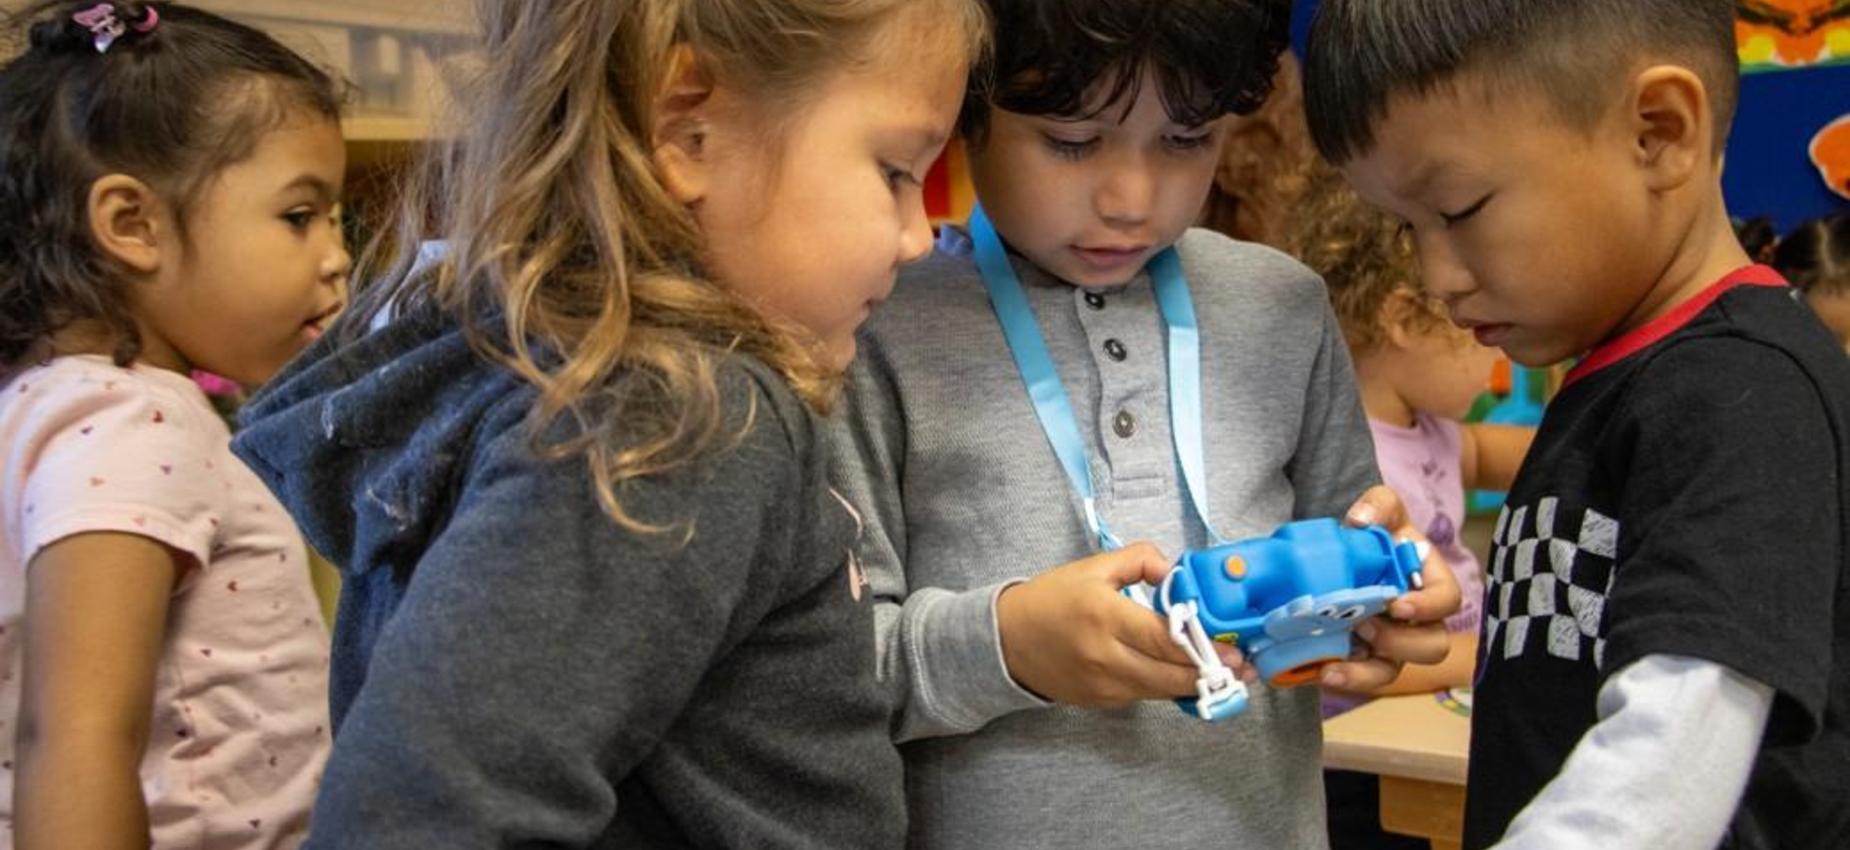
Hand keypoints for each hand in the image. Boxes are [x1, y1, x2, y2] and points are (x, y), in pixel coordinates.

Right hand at [997, 542, 1251, 707]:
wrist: (1006, 641)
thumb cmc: (1051, 599)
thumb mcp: (1093, 567)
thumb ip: (1140, 560)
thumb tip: (1176, 574)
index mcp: (1105, 616)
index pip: (1165, 639)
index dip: (1203, 648)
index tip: (1233, 651)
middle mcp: (1105, 656)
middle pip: (1170, 675)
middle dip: (1210, 674)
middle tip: (1241, 669)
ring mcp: (1103, 685)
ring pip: (1161, 692)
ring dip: (1192, 685)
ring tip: (1221, 675)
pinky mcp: (1101, 702)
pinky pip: (1143, 695)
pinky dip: (1163, 686)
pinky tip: (1178, 676)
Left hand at [1321, 486, 1463, 691]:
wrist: (1344, 553)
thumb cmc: (1375, 533)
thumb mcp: (1380, 509)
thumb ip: (1378, 506)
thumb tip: (1360, 521)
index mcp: (1429, 584)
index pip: (1447, 601)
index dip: (1428, 608)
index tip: (1397, 605)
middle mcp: (1416, 621)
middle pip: (1431, 647)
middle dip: (1400, 643)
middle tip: (1365, 626)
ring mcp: (1389, 644)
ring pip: (1392, 672)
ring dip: (1366, 673)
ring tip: (1334, 662)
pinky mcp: (1361, 658)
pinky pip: (1357, 679)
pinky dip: (1339, 679)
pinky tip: (1318, 673)